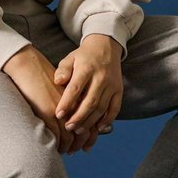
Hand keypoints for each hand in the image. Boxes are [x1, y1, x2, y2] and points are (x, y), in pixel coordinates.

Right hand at [1, 44, 85, 153]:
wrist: (30, 67)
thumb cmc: (43, 77)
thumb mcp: (62, 87)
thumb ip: (70, 101)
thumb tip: (72, 117)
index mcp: (80, 97)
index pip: (91, 121)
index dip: (91, 135)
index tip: (88, 144)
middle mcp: (74, 104)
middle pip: (85, 130)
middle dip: (83, 143)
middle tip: (80, 150)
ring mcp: (62, 110)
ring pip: (72, 135)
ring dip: (71, 146)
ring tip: (68, 151)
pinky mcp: (49, 113)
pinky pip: (58, 134)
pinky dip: (59, 144)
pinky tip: (57, 148)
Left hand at [53, 34, 123, 153]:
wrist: (106, 46)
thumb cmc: (83, 56)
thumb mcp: (70, 58)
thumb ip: (63, 70)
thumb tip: (57, 81)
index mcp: (86, 68)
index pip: (76, 88)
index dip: (67, 103)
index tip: (58, 115)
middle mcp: (101, 77)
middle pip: (90, 101)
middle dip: (78, 117)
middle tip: (68, 128)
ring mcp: (112, 85)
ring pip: (102, 107)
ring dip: (90, 121)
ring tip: (78, 130)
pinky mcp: (119, 90)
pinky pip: (115, 108)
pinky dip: (107, 120)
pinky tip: (97, 128)